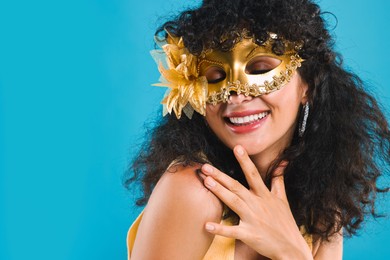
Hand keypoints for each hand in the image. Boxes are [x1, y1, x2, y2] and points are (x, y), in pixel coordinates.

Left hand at [199, 145, 312, 259]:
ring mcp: (253, 219)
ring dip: (220, 192)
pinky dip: (220, 229)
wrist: (291, 247)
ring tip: (206, 182)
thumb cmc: (285, 222)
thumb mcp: (283, 199)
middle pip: (236, 187)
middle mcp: (257, 204)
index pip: (253, 174)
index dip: (245, 161)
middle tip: (206, 167)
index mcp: (264, 195)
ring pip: (233, 202)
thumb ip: (278, 180)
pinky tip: (207, 225)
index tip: (237, 148)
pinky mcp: (249, 234)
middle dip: (221, 176)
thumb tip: (283, 163)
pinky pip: (232, 231)